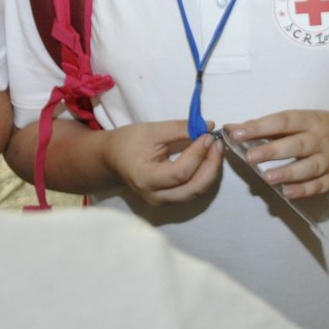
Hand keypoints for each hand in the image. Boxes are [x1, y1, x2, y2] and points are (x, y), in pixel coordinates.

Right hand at [101, 120, 222, 205]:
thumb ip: (181, 128)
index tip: (208, 136)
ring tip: (215, 149)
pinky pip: (194, 190)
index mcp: (145, 179)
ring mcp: (164, 201)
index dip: (198, 154)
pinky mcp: (170, 199)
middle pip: (194, 187)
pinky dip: (205, 175)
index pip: (181, 172)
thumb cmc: (128, 142)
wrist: (111, 159)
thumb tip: (209, 126)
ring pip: (197, 191)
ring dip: (211, 170)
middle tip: (217, 144)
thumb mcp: (152, 130)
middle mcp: (156, 196)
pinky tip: (208, 158)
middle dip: (212, 165)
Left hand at [225, 110, 328, 198]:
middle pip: (298, 145)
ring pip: (310, 167)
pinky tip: (288, 193)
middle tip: (250, 157)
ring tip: (268, 178)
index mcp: (310, 120)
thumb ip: (267, 126)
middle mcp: (321, 139)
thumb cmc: (320, 129)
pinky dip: (305, 190)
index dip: (261, 127)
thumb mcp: (300, 120)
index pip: (284, 121)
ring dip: (289, 173)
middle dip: (274, 151)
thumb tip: (231, 128)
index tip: (237, 133)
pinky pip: (321, 185)